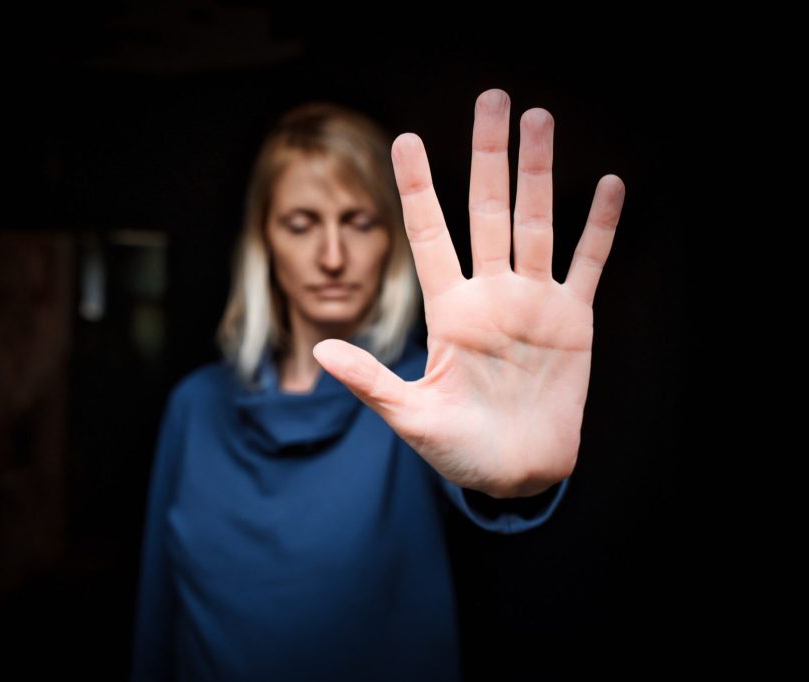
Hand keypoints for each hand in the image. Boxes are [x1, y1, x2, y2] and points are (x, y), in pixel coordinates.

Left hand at [312, 88, 624, 498]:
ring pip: (535, 224)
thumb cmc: (459, 450)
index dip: (418, 188)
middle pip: (487, 210)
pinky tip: (607, 186)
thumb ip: (372, 383)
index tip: (406, 140)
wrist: (516, 474)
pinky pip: (586, 264)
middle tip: (492, 99)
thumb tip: (322, 352)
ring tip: (539, 119)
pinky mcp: (571, 321)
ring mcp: (532, 303)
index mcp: (449, 311)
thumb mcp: (412, 418)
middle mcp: (490, 294)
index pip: (429, 235)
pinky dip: (598, 228)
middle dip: (489, 155)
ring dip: (538, 174)